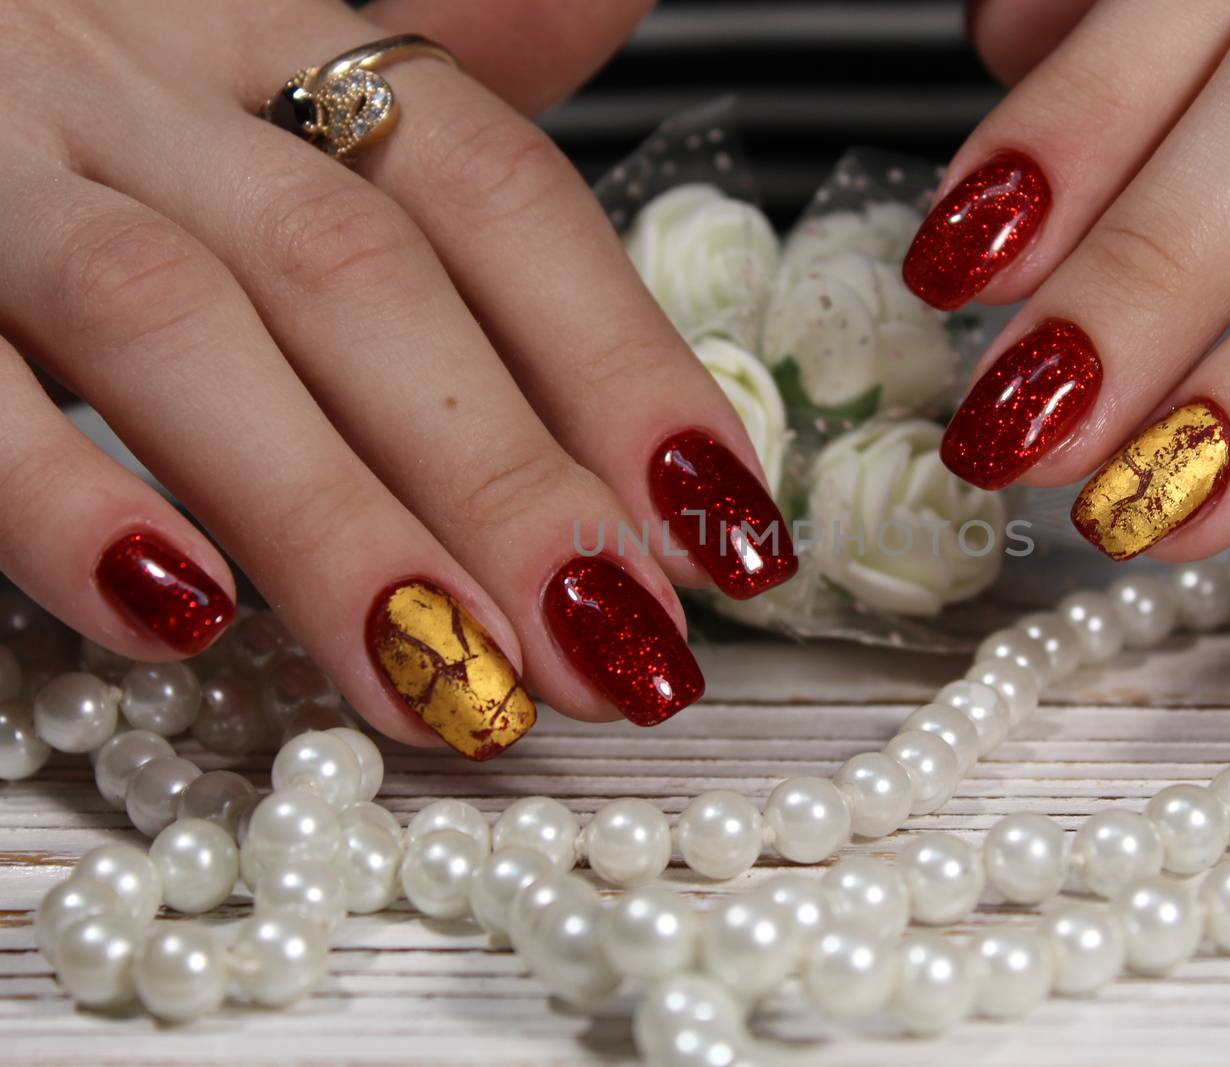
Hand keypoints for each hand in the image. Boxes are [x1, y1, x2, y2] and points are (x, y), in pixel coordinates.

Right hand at [0, 0, 795, 757]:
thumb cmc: (87, 99)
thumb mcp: (264, 65)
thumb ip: (442, 67)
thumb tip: (621, 4)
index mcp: (274, 45)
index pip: (491, 191)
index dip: (623, 360)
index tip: (728, 528)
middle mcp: (141, 90)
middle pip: (358, 274)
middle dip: (508, 479)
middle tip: (620, 657)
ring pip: (175, 325)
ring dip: (333, 522)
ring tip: (456, 683)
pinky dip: (58, 502)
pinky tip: (179, 617)